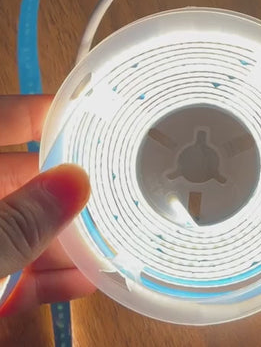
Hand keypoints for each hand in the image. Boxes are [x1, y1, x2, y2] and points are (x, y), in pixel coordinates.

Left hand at [0, 95, 93, 315]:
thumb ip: (14, 222)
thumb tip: (75, 183)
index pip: (4, 118)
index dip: (48, 111)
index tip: (97, 113)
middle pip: (26, 177)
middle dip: (74, 187)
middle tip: (120, 186)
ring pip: (27, 225)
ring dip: (70, 237)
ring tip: (115, 239)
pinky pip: (17, 269)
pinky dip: (49, 276)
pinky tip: (85, 279)